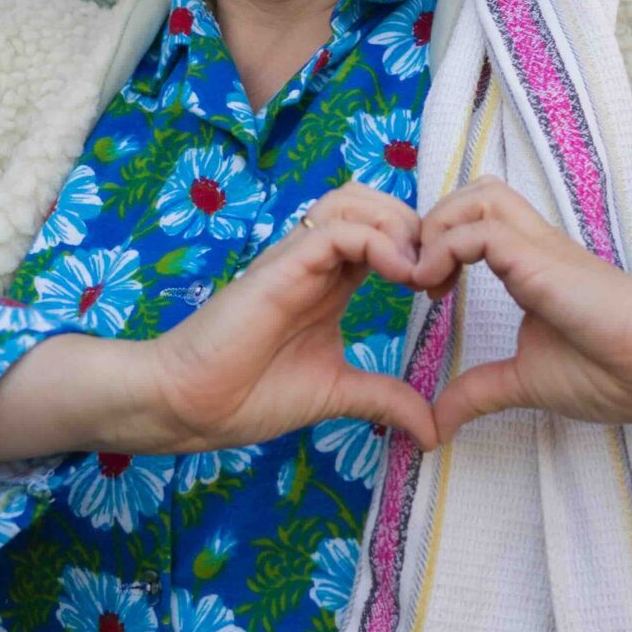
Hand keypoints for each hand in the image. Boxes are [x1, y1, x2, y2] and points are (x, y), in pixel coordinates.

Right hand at [133, 182, 443, 456]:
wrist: (189, 406)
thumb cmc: (248, 395)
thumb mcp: (337, 394)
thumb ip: (384, 399)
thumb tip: (432, 431)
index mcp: (331, 282)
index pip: (384, 233)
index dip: (423, 248)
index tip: (443, 289)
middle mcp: (315, 260)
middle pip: (373, 202)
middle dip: (417, 226)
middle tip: (436, 274)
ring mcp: (297, 258)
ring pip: (355, 200)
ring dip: (398, 225)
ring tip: (418, 272)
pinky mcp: (282, 265)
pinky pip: (336, 228)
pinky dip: (378, 241)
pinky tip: (400, 276)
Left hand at [402, 177, 631, 439]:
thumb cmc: (611, 371)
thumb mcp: (525, 381)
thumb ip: (480, 392)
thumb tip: (438, 423)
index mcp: (531, 266)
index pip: (477, 220)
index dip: (438, 242)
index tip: (424, 292)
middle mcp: (534, 246)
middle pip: (475, 192)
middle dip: (432, 222)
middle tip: (419, 276)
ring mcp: (540, 248)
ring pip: (477, 194)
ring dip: (437, 228)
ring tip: (426, 278)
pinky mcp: (542, 258)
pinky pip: (480, 230)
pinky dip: (444, 249)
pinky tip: (434, 287)